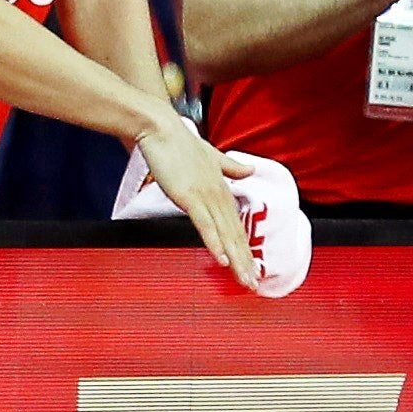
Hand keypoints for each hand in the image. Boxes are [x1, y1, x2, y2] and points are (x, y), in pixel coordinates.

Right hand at [139, 117, 258, 292]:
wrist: (160, 128)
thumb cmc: (179, 141)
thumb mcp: (210, 155)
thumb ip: (230, 166)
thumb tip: (250, 170)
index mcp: (222, 188)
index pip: (236, 224)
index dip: (245, 247)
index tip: (252, 266)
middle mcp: (219, 195)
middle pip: (235, 234)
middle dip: (245, 261)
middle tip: (253, 283)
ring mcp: (206, 196)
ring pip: (225, 233)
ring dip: (235, 258)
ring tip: (244, 279)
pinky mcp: (190, 196)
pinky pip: (205, 224)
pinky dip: (214, 242)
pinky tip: (221, 258)